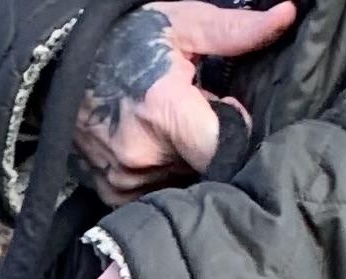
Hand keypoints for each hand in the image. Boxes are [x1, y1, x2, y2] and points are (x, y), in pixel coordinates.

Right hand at [74, 1, 295, 203]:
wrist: (59, 68)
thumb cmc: (125, 41)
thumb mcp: (181, 23)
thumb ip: (235, 30)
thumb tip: (287, 17)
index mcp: (164, 111)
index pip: (223, 149)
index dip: (236, 134)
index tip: (230, 113)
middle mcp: (143, 154)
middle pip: (206, 167)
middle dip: (210, 143)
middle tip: (198, 113)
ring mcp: (125, 179)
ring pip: (183, 182)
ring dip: (187, 160)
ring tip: (171, 128)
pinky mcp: (113, 194)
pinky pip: (156, 193)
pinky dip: (162, 173)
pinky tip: (152, 146)